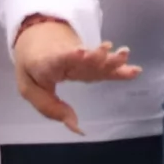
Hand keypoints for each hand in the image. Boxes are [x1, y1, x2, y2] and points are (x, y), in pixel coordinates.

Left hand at [13, 17, 140, 133]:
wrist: (38, 35)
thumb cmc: (33, 66)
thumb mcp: (29, 89)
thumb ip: (50, 108)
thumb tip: (77, 128)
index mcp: (48, 63)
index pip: (59, 58)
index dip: (69, 56)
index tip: (81, 52)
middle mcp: (68, 58)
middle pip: (84, 60)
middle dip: (99, 58)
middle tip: (115, 54)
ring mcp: (81, 56)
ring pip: (98, 60)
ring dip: (112, 59)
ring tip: (126, 55)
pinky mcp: (91, 56)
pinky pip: (105, 65)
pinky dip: (119, 68)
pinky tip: (133, 70)